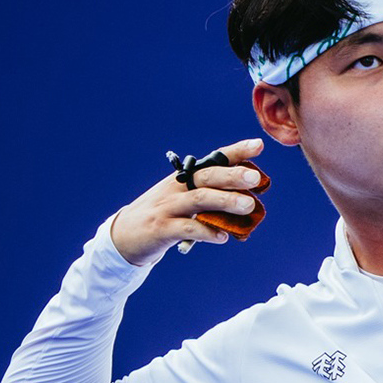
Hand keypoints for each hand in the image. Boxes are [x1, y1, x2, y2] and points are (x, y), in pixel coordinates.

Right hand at [109, 139, 267, 266]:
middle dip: (232, 175)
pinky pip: (187, 229)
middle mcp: (177, 188)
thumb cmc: (164, 215)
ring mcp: (168, 207)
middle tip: (256, 178)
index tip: (258, 145)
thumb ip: (214, 198)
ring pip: (198, 199)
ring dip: (225, 201)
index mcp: (185, 178)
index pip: (213, 161)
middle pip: (206, 177)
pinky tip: (223, 237)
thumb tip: (251, 199)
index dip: (236, 152)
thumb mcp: (185, 200)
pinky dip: (207, 232)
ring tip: (249, 205)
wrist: (123, 235)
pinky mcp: (161, 228)